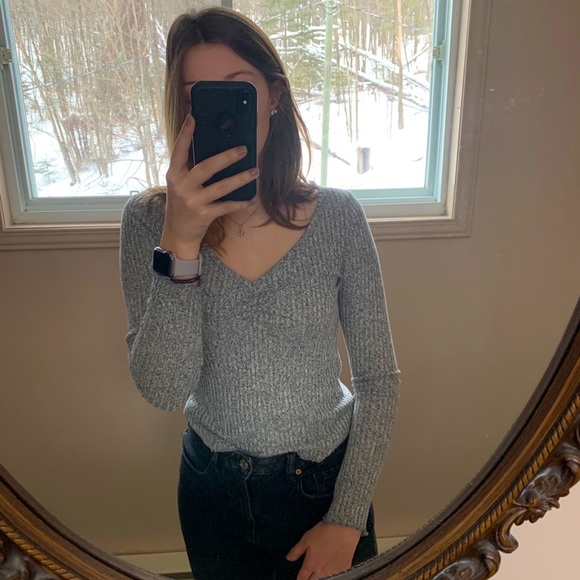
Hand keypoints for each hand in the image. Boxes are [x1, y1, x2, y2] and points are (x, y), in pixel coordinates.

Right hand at [161, 114, 258, 258]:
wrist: (178, 233)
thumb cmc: (181, 205)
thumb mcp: (179, 185)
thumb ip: (190, 169)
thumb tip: (213, 150)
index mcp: (174, 175)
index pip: (179, 151)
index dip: (186, 134)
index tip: (193, 117)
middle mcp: (182, 186)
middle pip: (206, 167)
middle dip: (227, 157)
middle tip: (244, 149)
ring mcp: (193, 201)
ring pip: (221, 186)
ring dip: (240, 178)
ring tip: (255, 171)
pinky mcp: (204, 214)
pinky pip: (226, 206)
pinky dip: (239, 203)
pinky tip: (250, 199)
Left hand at [286, 521, 360, 579]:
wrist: (343, 528)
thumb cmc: (324, 532)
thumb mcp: (306, 538)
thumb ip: (296, 550)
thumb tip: (288, 558)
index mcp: (311, 564)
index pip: (302, 578)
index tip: (299, 579)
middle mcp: (321, 571)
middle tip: (308, 577)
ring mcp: (333, 571)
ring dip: (319, 579)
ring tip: (317, 576)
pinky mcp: (344, 568)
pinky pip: (337, 577)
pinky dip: (333, 576)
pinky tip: (331, 574)